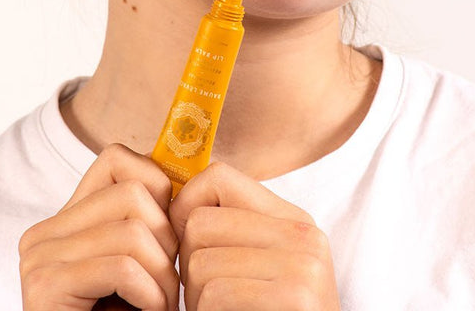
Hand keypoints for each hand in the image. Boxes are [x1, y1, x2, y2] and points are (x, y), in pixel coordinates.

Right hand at [19, 143, 179, 310]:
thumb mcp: (143, 260)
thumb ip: (150, 218)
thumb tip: (189, 170)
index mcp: (67, 219)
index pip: (118, 158)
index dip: (159, 185)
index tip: (171, 229)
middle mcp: (44, 232)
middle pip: (133, 191)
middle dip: (167, 237)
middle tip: (167, 281)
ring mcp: (39, 258)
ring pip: (133, 228)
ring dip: (163, 274)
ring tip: (160, 305)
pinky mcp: (44, 288)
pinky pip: (123, 266)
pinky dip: (150, 294)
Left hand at [170, 162, 340, 310]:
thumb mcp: (260, 266)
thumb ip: (232, 230)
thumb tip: (170, 198)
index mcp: (293, 219)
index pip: (217, 176)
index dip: (186, 208)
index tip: (186, 243)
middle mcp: (303, 234)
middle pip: (199, 224)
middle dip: (189, 265)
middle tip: (210, 298)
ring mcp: (304, 265)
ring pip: (199, 263)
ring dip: (196, 301)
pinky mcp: (296, 297)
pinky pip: (215, 295)